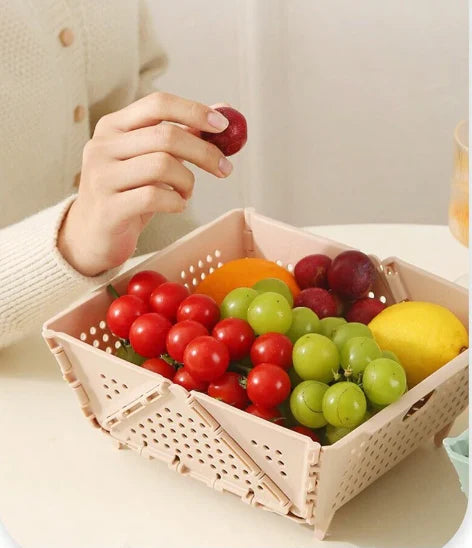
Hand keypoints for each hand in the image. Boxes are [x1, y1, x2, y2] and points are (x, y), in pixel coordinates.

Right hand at [58, 92, 232, 276]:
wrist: (91, 235)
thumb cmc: (127, 193)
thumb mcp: (150, 160)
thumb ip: (181, 135)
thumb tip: (223, 111)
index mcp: (113, 126)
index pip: (158, 104)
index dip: (194, 111)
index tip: (223, 126)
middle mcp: (102, 146)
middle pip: (166, 136)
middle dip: (204, 152)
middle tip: (224, 168)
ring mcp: (102, 177)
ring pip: (163, 165)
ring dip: (188, 181)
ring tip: (186, 193)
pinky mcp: (108, 208)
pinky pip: (155, 197)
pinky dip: (177, 202)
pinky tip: (176, 205)